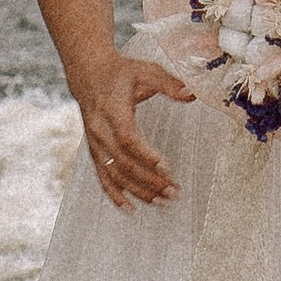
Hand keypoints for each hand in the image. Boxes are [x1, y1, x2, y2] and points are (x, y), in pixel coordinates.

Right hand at [72, 51, 194, 210]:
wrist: (88, 74)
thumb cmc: (121, 72)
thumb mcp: (146, 71)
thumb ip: (169, 83)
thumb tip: (193, 93)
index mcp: (112, 111)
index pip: (128, 139)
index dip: (146, 156)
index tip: (167, 168)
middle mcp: (100, 131)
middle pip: (123, 163)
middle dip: (149, 180)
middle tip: (174, 192)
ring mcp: (95, 144)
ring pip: (114, 174)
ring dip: (138, 191)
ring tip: (162, 202)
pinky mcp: (95, 152)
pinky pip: (103, 178)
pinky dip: (115, 195)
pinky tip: (131, 209)